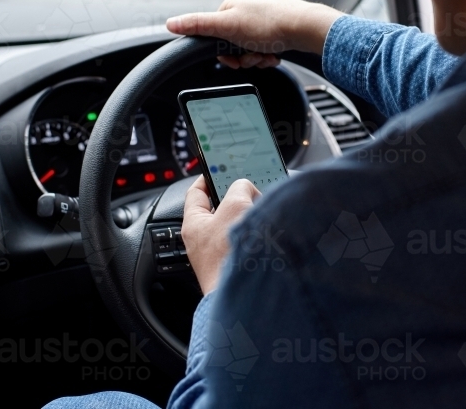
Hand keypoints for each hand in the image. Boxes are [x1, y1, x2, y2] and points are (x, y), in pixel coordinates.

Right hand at [166, 0, 342, 68]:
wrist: (305, 28)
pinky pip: (264, 49)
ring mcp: (262, 19)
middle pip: (232, 43)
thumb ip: (198, 25)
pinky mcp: (277, 29)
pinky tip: (275, 54)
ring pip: (249, 48)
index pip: (214, 33)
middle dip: (242, 56)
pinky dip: (268, 56)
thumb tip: (171, 23)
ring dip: (256, 58)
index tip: (234, 56)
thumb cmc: (269, 24)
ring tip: (267, 54)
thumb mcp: (227, 26)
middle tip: (254, 56)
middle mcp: (246, 8)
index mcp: (231, 3)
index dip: (223, 51)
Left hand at [181, 175, 260, 293]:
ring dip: (252, 216)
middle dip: (239, 198)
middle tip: (253, 189)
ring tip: (265, 211)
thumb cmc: (230, 258)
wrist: (245, 298)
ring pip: (238, 226)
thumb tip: (246, 190)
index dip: (208, 176)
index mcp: (194, 224)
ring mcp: (222, 255)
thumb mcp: (236, 206)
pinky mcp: (239, 266)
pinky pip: (249, 242)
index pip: (196, 192)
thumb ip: (240, 189)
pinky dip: (259, 233)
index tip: (220, 166)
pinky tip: (272, 231)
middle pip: (221, 209)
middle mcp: (205, 241)